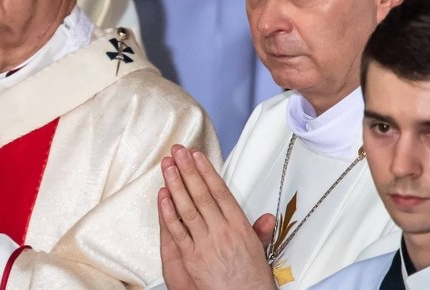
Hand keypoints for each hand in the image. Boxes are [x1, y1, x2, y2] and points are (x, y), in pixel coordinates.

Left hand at [157, 145, 275, 289]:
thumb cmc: (251, 278)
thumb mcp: (260, 249)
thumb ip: (258, 229)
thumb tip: (266, 217)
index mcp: (239, 226)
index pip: (220, 191)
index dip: (206, 171)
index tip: (197, 156)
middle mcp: (222, 231)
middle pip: (201, 194)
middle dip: (188, 169)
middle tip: (178, 152)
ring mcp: (205, 243)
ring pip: (187, 208)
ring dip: (176, 184)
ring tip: (168, 166)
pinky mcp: (192, 257)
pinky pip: (177, 231)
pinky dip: (169, 213)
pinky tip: (163, 196)